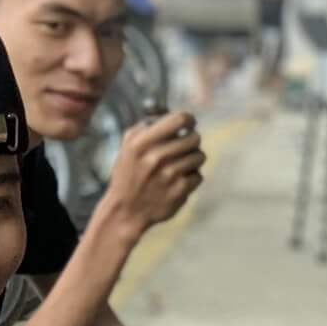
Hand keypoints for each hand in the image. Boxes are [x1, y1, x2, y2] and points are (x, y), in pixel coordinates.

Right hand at [99, 111, 204, 237]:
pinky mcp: (179, 192)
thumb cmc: (130, 172)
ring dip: (192, 159)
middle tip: (184, 146)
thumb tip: (176, 115)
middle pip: (194, 138)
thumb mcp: (130, 144)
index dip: (188, 119)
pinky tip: (178, 180)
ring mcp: (169, 176)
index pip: (179, 120)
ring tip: (180, 164)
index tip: (188, 124)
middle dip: (191, 140)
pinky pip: (198, 176)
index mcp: (141, 142)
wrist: (126, 210)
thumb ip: (150, 124)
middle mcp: (155, 158)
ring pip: (199, 156)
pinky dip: (191, 177)